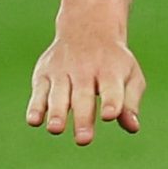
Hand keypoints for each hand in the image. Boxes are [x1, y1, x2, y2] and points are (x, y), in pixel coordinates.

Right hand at [27, 25, 144, 145]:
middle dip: (83, 118)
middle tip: (84, 140)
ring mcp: (62, 71)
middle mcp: (85, 69)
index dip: (111, 101)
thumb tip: (133, 127)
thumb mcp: (130, 75)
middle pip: (83, 96)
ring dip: (57, 112)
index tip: (110, 115)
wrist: (88, 28)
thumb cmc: (113, 62)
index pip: (111, 87)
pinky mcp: (44, 74)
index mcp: (111, 70)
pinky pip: (39, 91)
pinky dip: (36, 106)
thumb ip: (130, 102)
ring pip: (59, 94)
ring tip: (56, 129)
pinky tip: (34, 121)